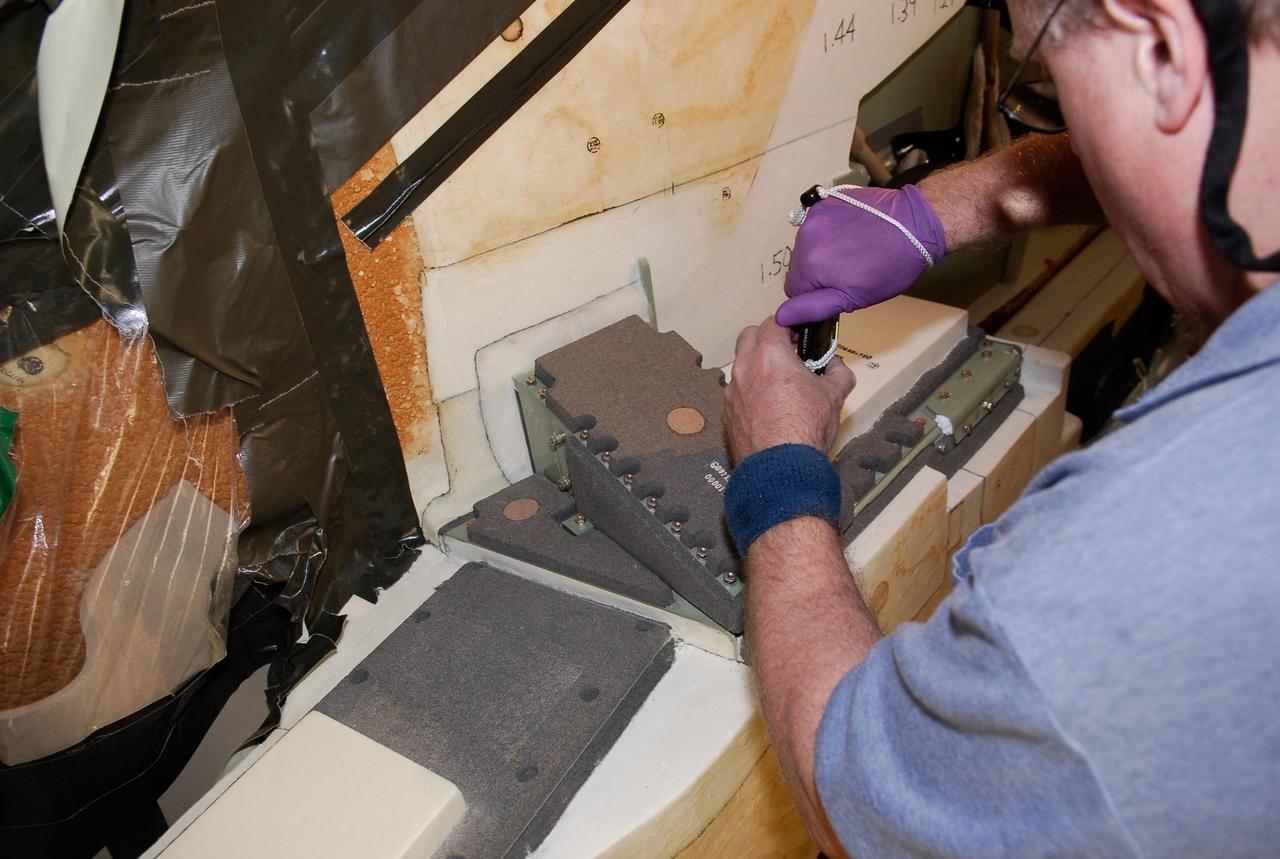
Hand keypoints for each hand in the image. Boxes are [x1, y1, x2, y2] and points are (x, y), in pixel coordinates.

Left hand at [725, 316, 855, 460]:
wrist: (782, 470)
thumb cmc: (806, 430)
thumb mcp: (834, 395)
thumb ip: (837, 371)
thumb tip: (836, 364)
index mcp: (769, 356)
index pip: (773, 322)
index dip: (788, 325)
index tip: (799, 335)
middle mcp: (744, 369)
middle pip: (749, 336)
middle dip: (767, 338)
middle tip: (786, 352)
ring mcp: (731, 392)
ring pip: (741, 365)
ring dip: (756, 365)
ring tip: (778, 383)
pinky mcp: (727, 414)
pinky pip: (736, 391)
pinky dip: (749, 391)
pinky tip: (767, 407)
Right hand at [776, 184, 945, 326]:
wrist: (916, 224)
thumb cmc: (890, 265)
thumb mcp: (852, 298)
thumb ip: (813, 307)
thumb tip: (782, 316)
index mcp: (808, 265)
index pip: (793, 290)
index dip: (816, 294)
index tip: (839, 288)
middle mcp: (805, 237)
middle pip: (798, 266)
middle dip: (817, 272)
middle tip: (849, 270)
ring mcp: (814, 215)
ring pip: (806, 246)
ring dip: (822, 251)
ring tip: (852, 250)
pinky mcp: (825, 201)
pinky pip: (815, 225)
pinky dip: (828, 231)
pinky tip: (851, 233)